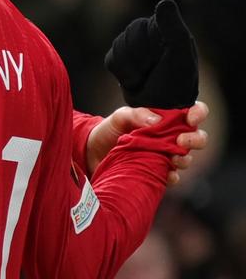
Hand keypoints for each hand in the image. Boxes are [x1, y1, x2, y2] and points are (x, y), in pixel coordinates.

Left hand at [86, 101, 208, 185]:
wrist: (92, 153)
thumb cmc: (109, 130)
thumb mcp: (120, 117)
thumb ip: (136, 114)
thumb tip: (157, 120)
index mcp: (164, 119)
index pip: (191, 113)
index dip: (198, 113)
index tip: (191, 118)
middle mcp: (170, 138)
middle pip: (197, 138)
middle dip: (196, 139)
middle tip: (181, 140)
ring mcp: (165, 156)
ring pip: (187, 158)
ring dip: (184, 159)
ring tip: (173, 158)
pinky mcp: (157, 172)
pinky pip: (173, 177)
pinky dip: (173, 176)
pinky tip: (167, 174)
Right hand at [105, 0, 198, 108]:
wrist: (163, 110)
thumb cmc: (177, 82)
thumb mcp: (180, 52)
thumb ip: (173, 26)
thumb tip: (165, 2)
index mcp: (164, 28)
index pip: (141, 28)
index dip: (149, 46)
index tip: (164, 58)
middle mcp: (149, 33)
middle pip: (128, 37)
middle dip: (140, 58)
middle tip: (155, 70)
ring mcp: (133, 45)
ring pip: (119, 48)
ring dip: (133, 68)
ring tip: (147, 77)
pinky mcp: (120, 59)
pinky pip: (111, 60)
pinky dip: (123, 74)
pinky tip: (136, 80)